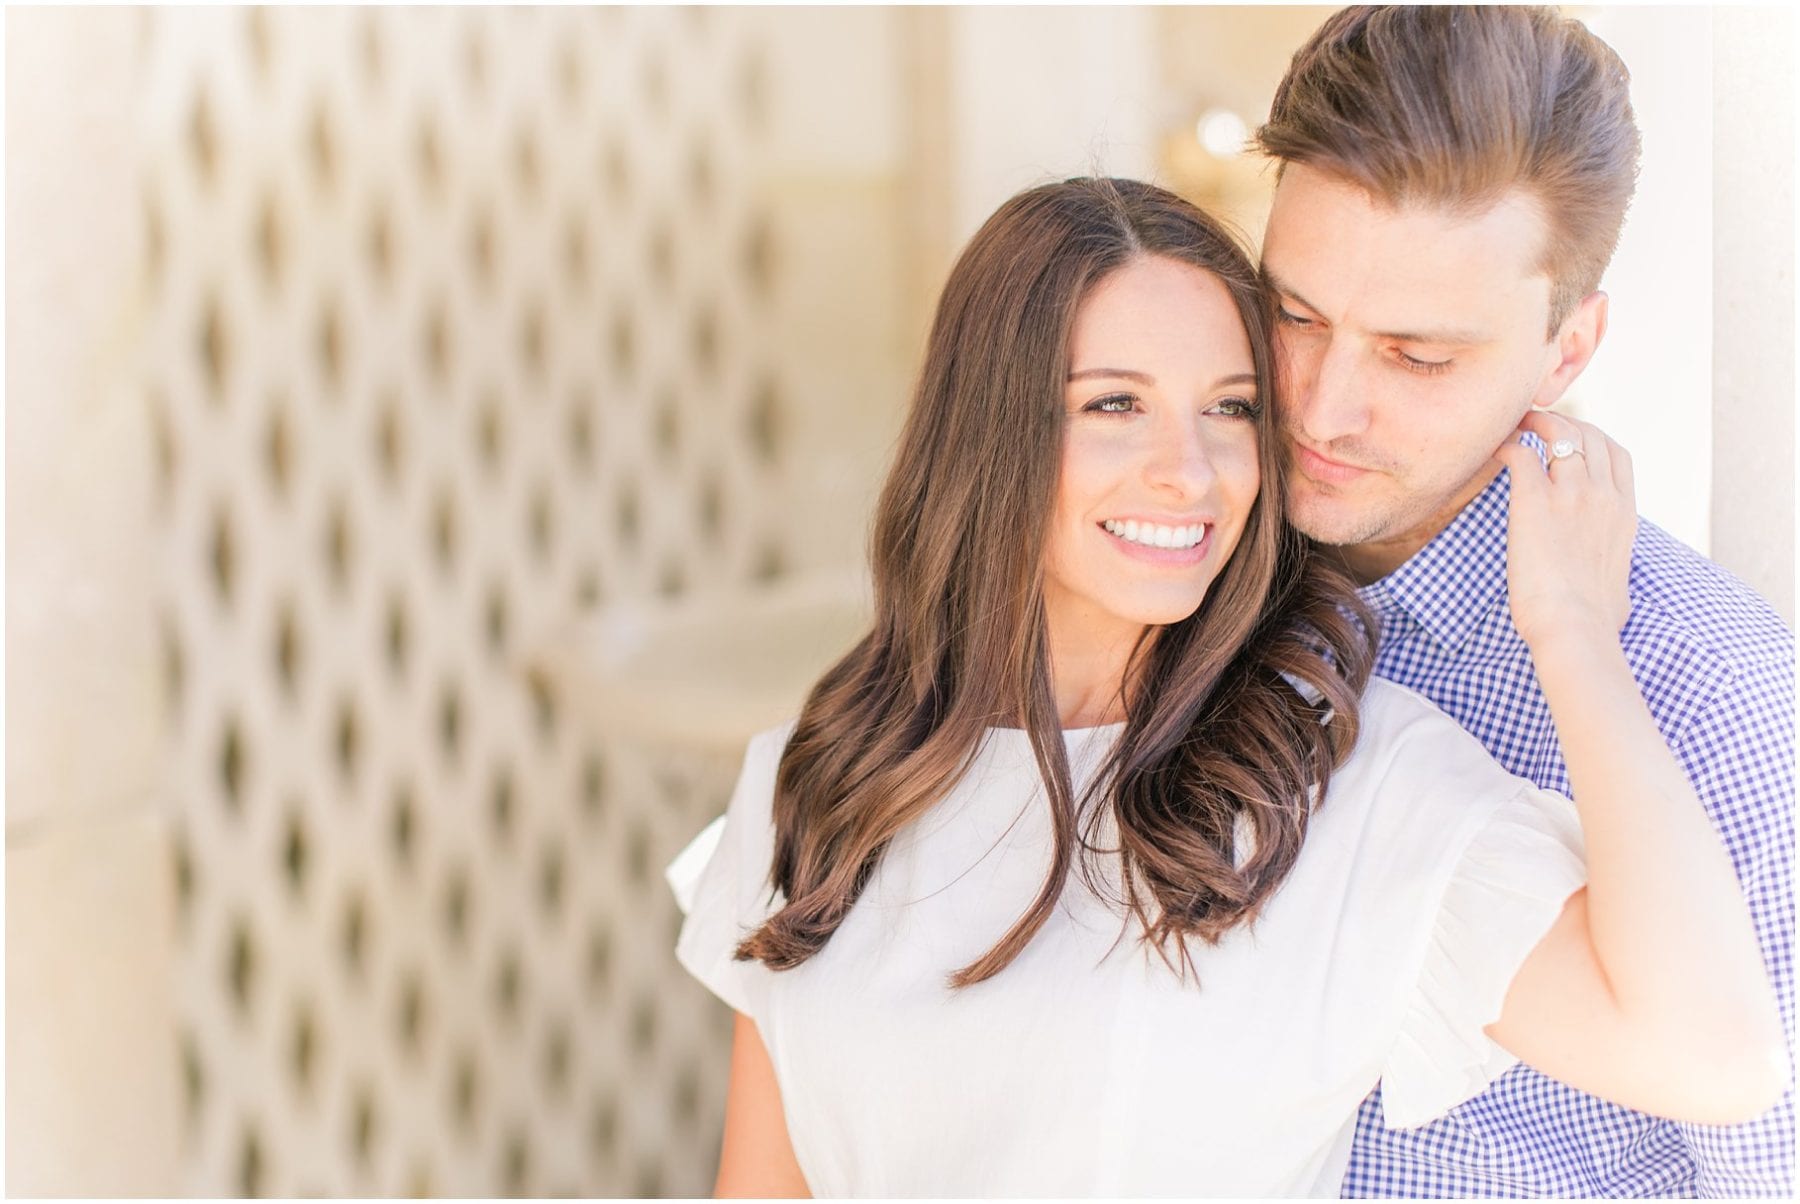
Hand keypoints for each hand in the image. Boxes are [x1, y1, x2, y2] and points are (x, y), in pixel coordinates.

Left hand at [1491, 410, 1637, 650]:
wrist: (1576, 628)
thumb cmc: (1594, 621)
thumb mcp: (1619, 583)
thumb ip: (1613, 570)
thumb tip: (1613, 596)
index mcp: (1625, 513)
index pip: (1617, 454)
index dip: (1592, 439)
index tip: (1569, 439)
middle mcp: (1603, 495)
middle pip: (1589, 434)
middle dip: (1562, 422)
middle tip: (1535, 426)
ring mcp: (1571, 495)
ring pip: (1558, 434)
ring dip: (1534, 425)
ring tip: (1514, 427)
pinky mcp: (1535, 502)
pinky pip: (1521, 454)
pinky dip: (1508, 446)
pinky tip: (1495, 451)